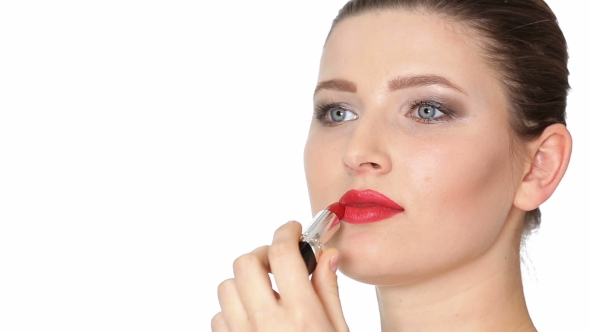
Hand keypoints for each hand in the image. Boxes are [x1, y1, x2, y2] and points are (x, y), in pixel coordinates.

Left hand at [211, 221, 348, 331]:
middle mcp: (267, 323)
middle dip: (263, 255)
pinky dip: (233, 312)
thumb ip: (329, 293)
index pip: (283, 254)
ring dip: (245, 284)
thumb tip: (328, 255)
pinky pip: (218, 317)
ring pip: (227, 287)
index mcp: (301, 316)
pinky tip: (254, 320)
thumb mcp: (338, 331)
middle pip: (246, 263)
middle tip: (278, 264)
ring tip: (266, 297)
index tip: (292, 230)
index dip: (287, 232)